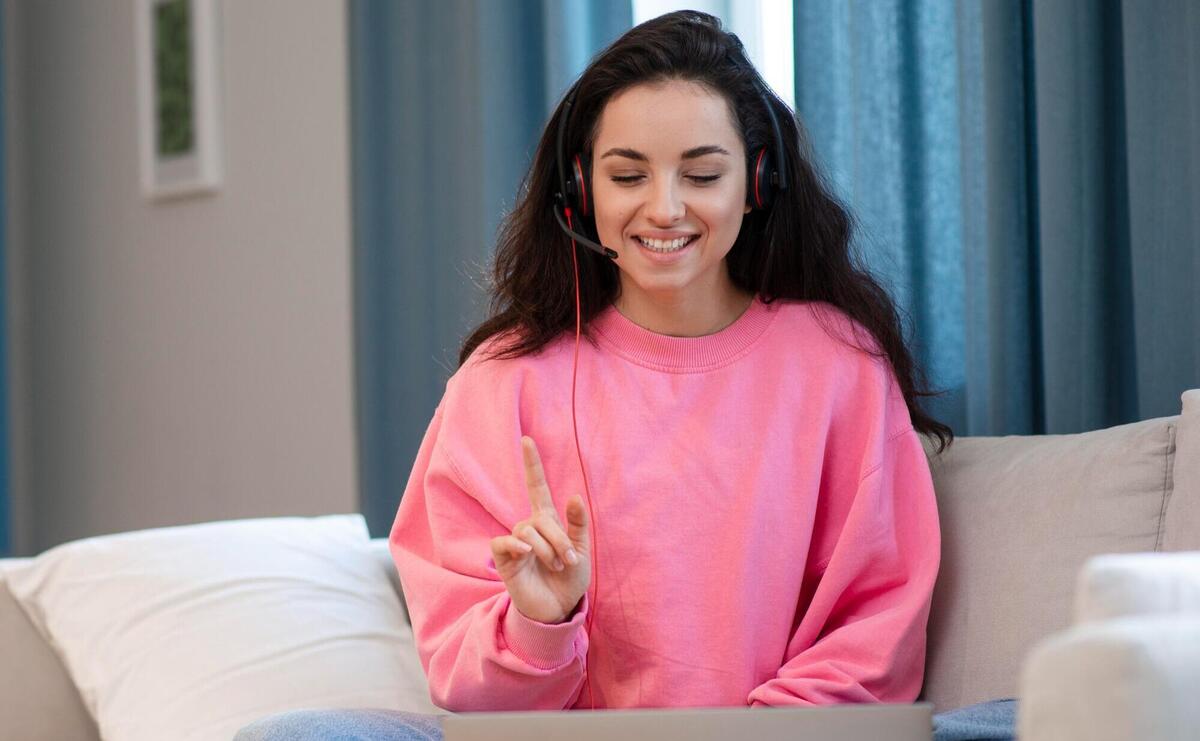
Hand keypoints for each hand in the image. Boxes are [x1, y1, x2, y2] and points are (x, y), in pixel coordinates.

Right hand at [489, 436, 590, 623]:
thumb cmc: (569, 579)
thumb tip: (574, 495)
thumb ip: (578, 524)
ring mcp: (516, 543)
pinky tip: (525, 554)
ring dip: (546, 549)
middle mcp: (530, 528)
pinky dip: (516, 545)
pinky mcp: (505, 559)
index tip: (527, 440)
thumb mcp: (581, 550)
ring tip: (556, 566)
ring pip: (527, 531)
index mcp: (548, 521)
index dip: (532, 464)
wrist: (558, 609)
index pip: (538, 487)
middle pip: (540, 518)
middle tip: (569, 560)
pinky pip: (504, 542)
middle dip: (558, 539)